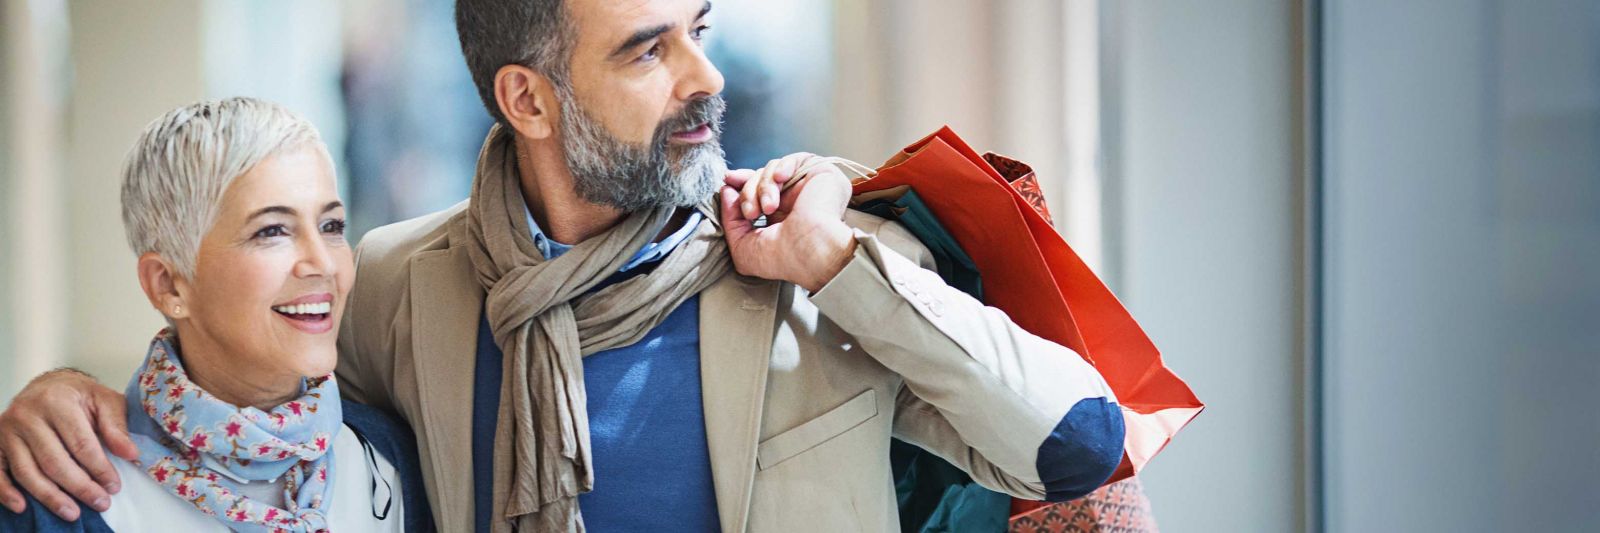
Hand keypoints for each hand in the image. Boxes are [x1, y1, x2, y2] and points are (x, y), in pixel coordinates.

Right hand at [0, 369, 136, 519]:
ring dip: (50, 496)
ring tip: (72, 512)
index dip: (99, 468)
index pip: (81, 444)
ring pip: (28, 471)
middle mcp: (28, 416)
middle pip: (54, 461)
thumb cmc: (79, 396)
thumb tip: (131, 454)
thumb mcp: (104, 400)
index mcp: (57, 402)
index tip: (113, 486)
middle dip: (79, 487)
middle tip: (100, 503)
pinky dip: (6, 492)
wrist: (46, 385)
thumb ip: (116, 426)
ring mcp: (8, 431)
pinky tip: (22, 506)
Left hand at [720, 153, 856, 291]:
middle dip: (747, 192)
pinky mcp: (821, 173)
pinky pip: (796, 158)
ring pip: (773, 169)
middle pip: (759, 179)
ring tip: (768, 207)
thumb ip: (729, 220)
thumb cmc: (784, 258)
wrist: (813, 251)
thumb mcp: (743, 247)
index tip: (726, 182)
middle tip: (750, 213)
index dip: (740, 184)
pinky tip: (781, 180)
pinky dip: (782, 166)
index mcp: (781, 217)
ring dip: (763, 186)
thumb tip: (726, 190)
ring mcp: (808, 187)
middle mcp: (795, 201)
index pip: (756, 191)